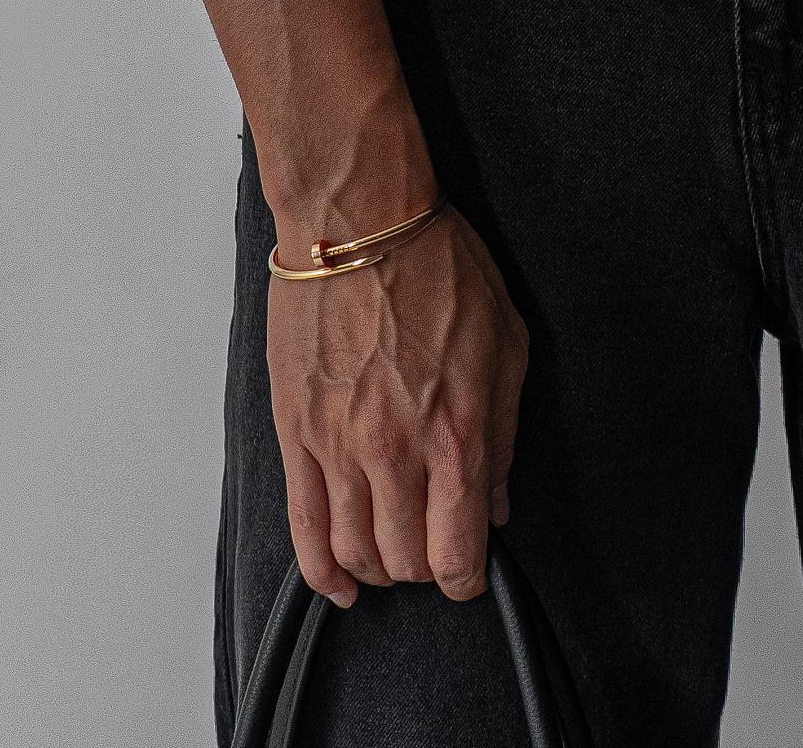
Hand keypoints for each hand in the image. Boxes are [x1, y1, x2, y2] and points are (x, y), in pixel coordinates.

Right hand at [266, 204, 529, 607]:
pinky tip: (340, 581)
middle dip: (426, 569)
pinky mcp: (297, 432)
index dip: (466, 578)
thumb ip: (503, 433)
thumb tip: (497, 500)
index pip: (457, 552)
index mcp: (456, 432)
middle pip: (406, 560)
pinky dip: (322, 568)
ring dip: (378, 567)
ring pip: (354, 551)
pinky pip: (304, 525)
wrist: (359, 221)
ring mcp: (339, 447)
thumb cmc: (438, 266)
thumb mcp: (505, 342)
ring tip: (393, 554)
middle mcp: (395, 452)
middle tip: (436, 547)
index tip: (470, 572)